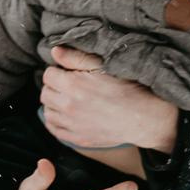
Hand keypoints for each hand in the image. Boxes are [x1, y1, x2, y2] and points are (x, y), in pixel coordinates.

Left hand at [39, 46, 178, 152]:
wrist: (144, 117)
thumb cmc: (128, 88)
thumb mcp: (104, 66)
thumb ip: (76, 58)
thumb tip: (55, 51)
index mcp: (73, 86)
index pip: (48, 75)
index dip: (58, 70)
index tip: (68, 72)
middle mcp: (68, 106)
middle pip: (45, 93)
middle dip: (54, 86)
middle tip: (67, 84)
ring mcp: (72, 125)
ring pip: (47, 112)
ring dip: (53, 103)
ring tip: (67, 98)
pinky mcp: (78, 138)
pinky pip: (55, 130)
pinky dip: (55, 121)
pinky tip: (65, 115)